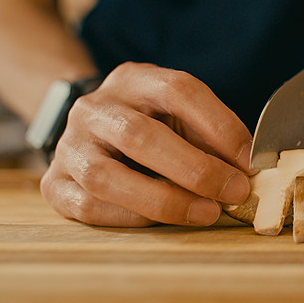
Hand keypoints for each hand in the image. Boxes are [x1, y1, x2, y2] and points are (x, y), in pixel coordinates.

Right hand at [40, 63, 252, 226]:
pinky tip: (161, 222)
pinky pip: (89, 205)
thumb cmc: (154, 128)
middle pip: (140, 135)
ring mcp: (69, 145)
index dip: (219, 125)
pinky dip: (131, 217)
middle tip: (234, 191)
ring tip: (206, 212)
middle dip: (196, 169)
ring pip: (107, 175)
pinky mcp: (54, 183)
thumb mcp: (183, 119)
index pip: (179, 90)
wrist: (92, 135)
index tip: (249, 159)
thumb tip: (249, 170)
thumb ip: (214, 139)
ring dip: (164, 199)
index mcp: (135, 80)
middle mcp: (95, 108)